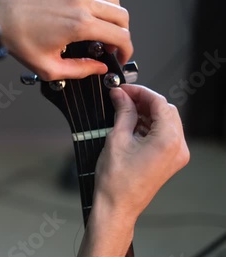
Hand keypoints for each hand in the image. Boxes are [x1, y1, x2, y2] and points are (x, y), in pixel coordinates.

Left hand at [0, 0, 132, 79]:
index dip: (126, 50)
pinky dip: (103, 0)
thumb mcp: (48, 68)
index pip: (120, 35)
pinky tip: (94, 12)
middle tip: (112, 47)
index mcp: (79, 24)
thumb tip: (98, 67)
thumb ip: (79, 70)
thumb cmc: (17, 39)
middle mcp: (81, 2)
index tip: (121, 57)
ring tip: (104, 30)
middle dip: (122, 34)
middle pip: (121, 15)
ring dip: (115, 16)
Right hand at [95, 85, 189, 220]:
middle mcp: (178, 147)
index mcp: (168, 141)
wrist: (117, 206)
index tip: (123, 89)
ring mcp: (177, 155)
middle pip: (166, 111)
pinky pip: (164, 134)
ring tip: (124, 110)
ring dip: (147, 113)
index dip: (140, 92)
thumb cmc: (116, 180)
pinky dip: (150, 126)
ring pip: (166, 121)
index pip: (159, 103)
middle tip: (122, 97)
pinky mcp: (170, 160)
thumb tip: (120, 95)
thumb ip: (123, 112)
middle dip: (144, 101)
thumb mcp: (117, 139)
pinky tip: (132, 124)